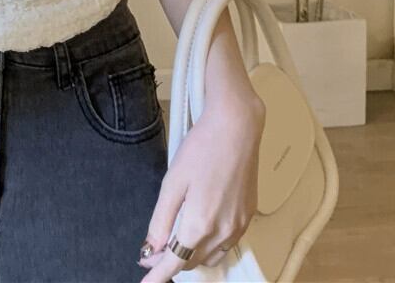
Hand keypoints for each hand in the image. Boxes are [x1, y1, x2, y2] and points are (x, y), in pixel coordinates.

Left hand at [138, 95, 264, 281]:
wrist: (236, 127)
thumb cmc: (201, 148)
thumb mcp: (173, 182)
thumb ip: (161, 219)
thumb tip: (151, 249)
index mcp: (200, 224)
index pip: (175, 262)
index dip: (158, 274)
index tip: (146, 282)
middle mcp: (223, 231)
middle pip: (192, 260)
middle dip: (171, 260)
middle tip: (151, 251)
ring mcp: (239, 225)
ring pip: (211, 255)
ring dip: (192, 254)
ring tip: (174, 241)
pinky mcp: (248, 216)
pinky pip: (226, 243)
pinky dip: (210, 245)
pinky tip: (200, 229)